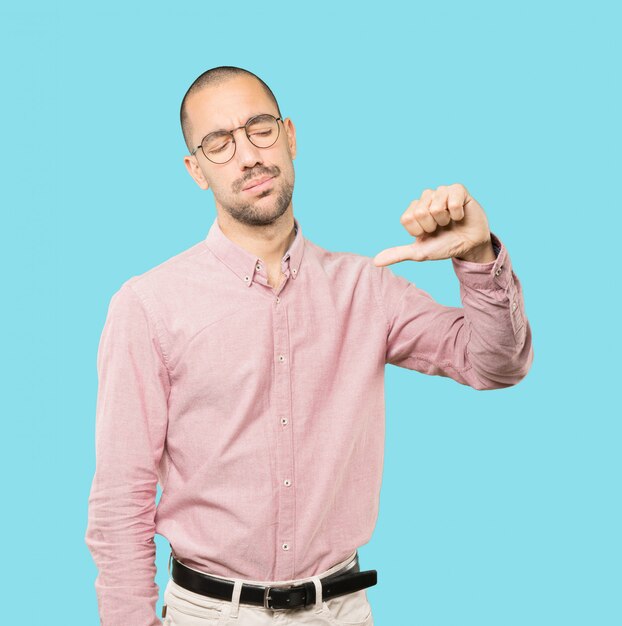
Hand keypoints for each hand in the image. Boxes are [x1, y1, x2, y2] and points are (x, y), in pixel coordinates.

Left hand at [373, 183, 494, 265]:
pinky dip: (457, 214)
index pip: (407, 219)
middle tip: (442, 227)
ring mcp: (441, 192)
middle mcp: (425, 198)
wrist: (469, 246)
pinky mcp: (458, 189)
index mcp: (413, 210)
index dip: (419, 231)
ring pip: (436, 207)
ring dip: (445, 220)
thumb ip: (397, 254)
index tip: (429, 234)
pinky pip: (452, 201)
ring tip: (450, 221)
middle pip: (420, 212)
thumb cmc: (444, 246)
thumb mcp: (419, 252)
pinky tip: (460, 215)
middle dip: (433, 226)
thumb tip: (375, 262)